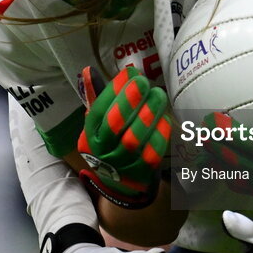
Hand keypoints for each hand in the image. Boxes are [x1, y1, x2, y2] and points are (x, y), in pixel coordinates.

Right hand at [77, 65, 171, 207]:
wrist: (119, 182)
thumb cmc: (110, 141)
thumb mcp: (99, 122)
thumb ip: (96, 96)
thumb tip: (88, 70)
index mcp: (90, 135)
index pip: (98, 111)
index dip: (114, 90)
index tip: (129, 72)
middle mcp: (102, 151)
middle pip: (114, 125)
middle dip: (129, 101)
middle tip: (144, 82)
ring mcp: (122, 164)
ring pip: (134, 138)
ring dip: (148, 114)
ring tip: (158, 94)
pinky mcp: (141, 173)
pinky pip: (152, 152)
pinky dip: (159, 133)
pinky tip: (164, 117)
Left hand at [200, 88, 252, 200]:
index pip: (248, 146)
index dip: (227, 134)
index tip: (212, 120)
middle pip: (238, 165)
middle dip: (216, 149)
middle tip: (199, 133)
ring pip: (241, 179)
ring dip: (221, 165)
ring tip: (204, 151)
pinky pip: (251, 188)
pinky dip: (234, 178)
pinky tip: (225, 170)